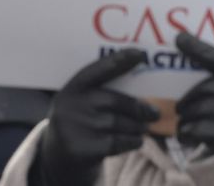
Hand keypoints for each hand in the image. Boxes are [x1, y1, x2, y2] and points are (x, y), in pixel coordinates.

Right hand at [38, 48, 158, 185]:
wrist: (58, 159)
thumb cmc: (81, 124)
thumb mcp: (83, 104)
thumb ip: (103, 93)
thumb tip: (142, 93)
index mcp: (72, 88)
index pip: (97, 69)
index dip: (119, 60)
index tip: (140, 54)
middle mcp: (70, 105)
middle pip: (113, 101)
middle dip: (138, 108)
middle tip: (154, 113)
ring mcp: (73, 128)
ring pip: (118, 123)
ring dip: (137, 127)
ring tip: (144, 128)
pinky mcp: (81, 149)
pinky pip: (116, 142)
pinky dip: (132, 141)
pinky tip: (137, 141)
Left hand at [175, 32, 213, 154]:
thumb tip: (182, 51)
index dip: (198, 48)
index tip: (179, 38)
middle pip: (204, 89)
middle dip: (188, 101)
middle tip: (181, 108)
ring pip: (197, 110)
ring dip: (185, 119)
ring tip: (186, 125)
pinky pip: (197, 129)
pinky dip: (186, 134)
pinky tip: (188, 137)